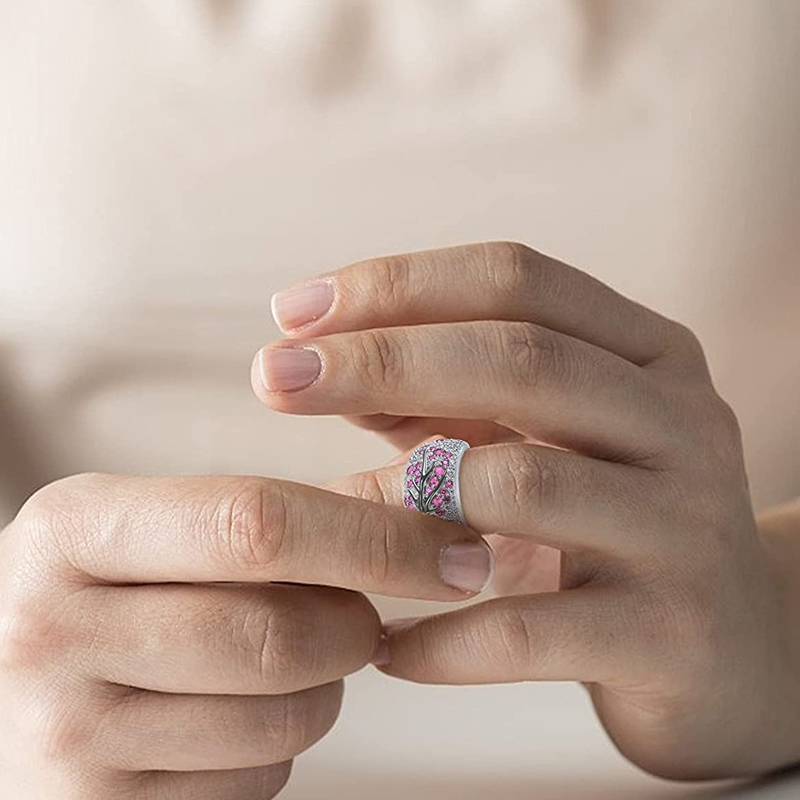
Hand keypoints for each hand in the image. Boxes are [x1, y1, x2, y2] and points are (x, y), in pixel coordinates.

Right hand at [0, 473, 492, 798]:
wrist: (13, 693)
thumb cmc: (117, 595)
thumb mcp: (161, 532)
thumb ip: (277, 515)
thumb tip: (426, 508)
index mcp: (74, 528)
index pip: (256, 525)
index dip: (375, 539)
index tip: (455, 554)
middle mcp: (48, 629)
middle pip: (278, 631)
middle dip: (357, 627)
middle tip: (364, 620)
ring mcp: (63, 735)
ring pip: (280, 718)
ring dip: (324, 691)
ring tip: (290, 665)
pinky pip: (253, 783)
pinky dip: (278, 751)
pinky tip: (237, 719)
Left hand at [253, 241, 799, 779]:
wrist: (734, 646)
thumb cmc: (608, 522)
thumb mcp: (539, 436)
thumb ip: (442, 398)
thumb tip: (318, 365)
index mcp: (646, 353)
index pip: (516, 279)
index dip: (398, 284)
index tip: (291, 314)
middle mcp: (680, 421)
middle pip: (520, 359)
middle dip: (382, 359)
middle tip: (272, 378)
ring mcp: (684, 526)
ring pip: (528, 483)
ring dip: (403, 496)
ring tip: (322, 518)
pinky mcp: (670, 634)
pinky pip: (533, 627)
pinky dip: (443, 636)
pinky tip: (383, 645)